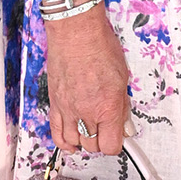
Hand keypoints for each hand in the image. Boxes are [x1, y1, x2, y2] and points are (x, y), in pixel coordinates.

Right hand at [46, 4, 130, 154]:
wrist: (75, 33)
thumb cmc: (99, 48)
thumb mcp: (123, 78)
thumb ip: (123, 106)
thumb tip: (125, 124)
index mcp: (107, 107)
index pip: (111, 145)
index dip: (117, 144)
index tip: (120, 136)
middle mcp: (86, 112)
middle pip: (93, 146)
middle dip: (102, 141)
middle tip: (107, 130)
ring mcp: (68, 109)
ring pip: (74, 142)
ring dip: (83, 141)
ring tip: (91, 132)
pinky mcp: (54, 104)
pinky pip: (56, 133)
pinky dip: (64, 142)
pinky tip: (71, 142)